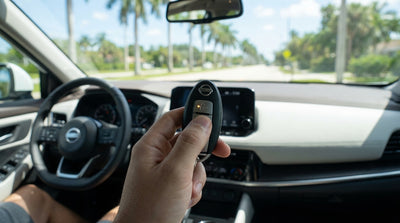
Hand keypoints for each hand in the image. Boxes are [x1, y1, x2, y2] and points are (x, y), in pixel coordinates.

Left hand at [114, 107, 229, 222]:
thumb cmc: (149, 209)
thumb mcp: (175, 171)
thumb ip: (190, 143)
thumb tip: (203, 121)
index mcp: (151, 146)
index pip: (173, 117)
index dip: (193, 113)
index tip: (212, 115)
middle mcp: (156, 156)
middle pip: (187, 139)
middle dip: (202, 151)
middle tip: (219, 150)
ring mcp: (164, 172)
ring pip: (192, 161)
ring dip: (196, 176)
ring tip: (188, 189)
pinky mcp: (170, 186)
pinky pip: (190, 178)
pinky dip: (193, 188)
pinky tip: (185, 198)